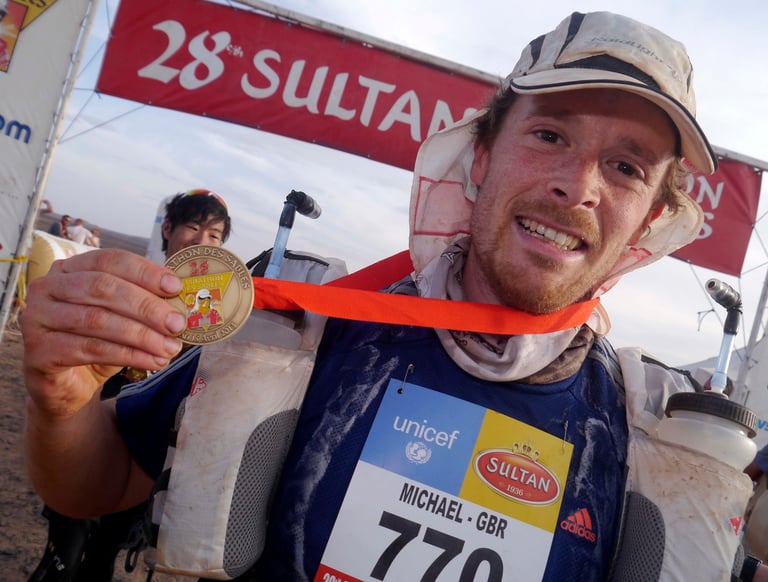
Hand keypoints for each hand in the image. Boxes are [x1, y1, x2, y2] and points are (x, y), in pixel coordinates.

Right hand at [21, 249, 185, 418]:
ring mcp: (38, 319)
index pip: (109, 260)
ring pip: (99, 320)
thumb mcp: (121, 316)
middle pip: (103, 288)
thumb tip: (181, 299)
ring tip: (170, 347)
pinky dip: (129, 355)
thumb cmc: (97, 341)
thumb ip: (143, 302)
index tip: (175, 287)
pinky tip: (153, 360)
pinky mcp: (39, 351)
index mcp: (69, 269)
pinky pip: (92, 349)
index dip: (144, 272)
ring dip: (142, 335)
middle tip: (177, 323)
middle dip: (147, 306)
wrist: (66, 385)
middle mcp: (47, 288)